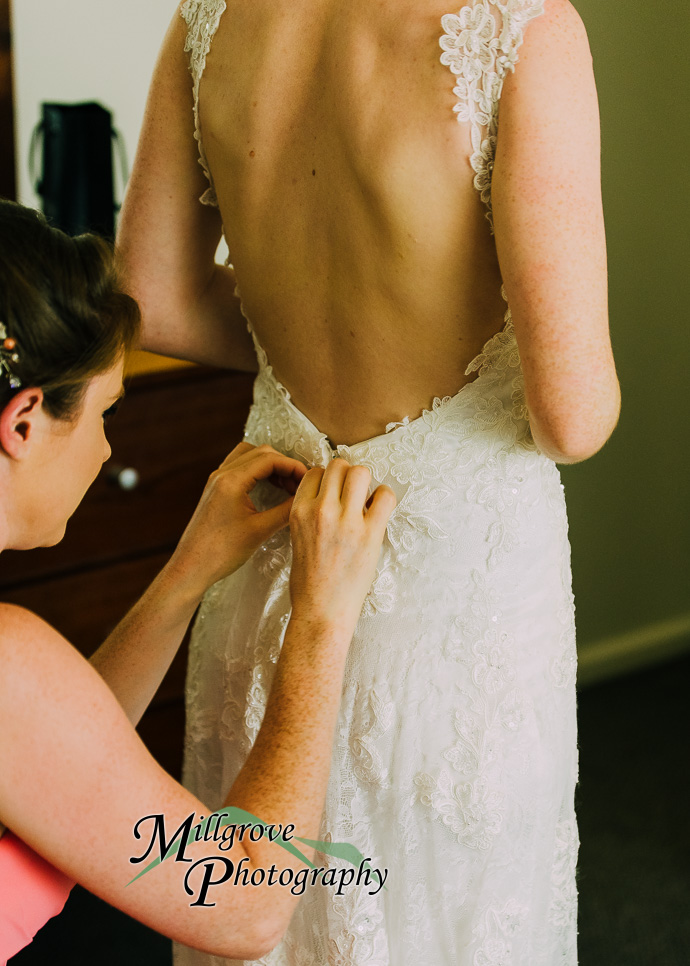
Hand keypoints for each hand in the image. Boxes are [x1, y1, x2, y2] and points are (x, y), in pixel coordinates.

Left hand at [167, 442, 307, 595]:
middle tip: (300, 484)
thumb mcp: (260, 531)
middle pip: (260, 453)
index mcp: (231, 481)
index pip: (270, 459)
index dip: (293, 466)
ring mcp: (216, 481)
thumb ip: (286, 511)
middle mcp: (221, 475)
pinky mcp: (215, 490)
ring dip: (270, 465)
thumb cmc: (221, 552)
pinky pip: (239, 468)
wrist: (191, 568)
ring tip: (287, 485)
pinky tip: (269, 488)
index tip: (308, 479)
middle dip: (284, 464)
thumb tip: (305, 499)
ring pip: (249, 456)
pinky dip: (257, 471)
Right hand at [288, 458, 396, 632]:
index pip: (315, 472)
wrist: (321, 611)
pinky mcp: (370, 533)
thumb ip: (310, 513)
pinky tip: (378, 511)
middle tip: (352, 494)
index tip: (334, 492)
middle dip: (347, 476)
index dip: (327, 479)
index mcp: (299, 512)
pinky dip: (385, 497)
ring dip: (365, 482)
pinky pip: (385, 496)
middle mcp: (321, 511)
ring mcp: (346, 521)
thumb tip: (332, 494)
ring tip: (365, 501)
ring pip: (360, 472)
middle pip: (338, 466)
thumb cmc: (309, 581)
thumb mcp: (297, 538)